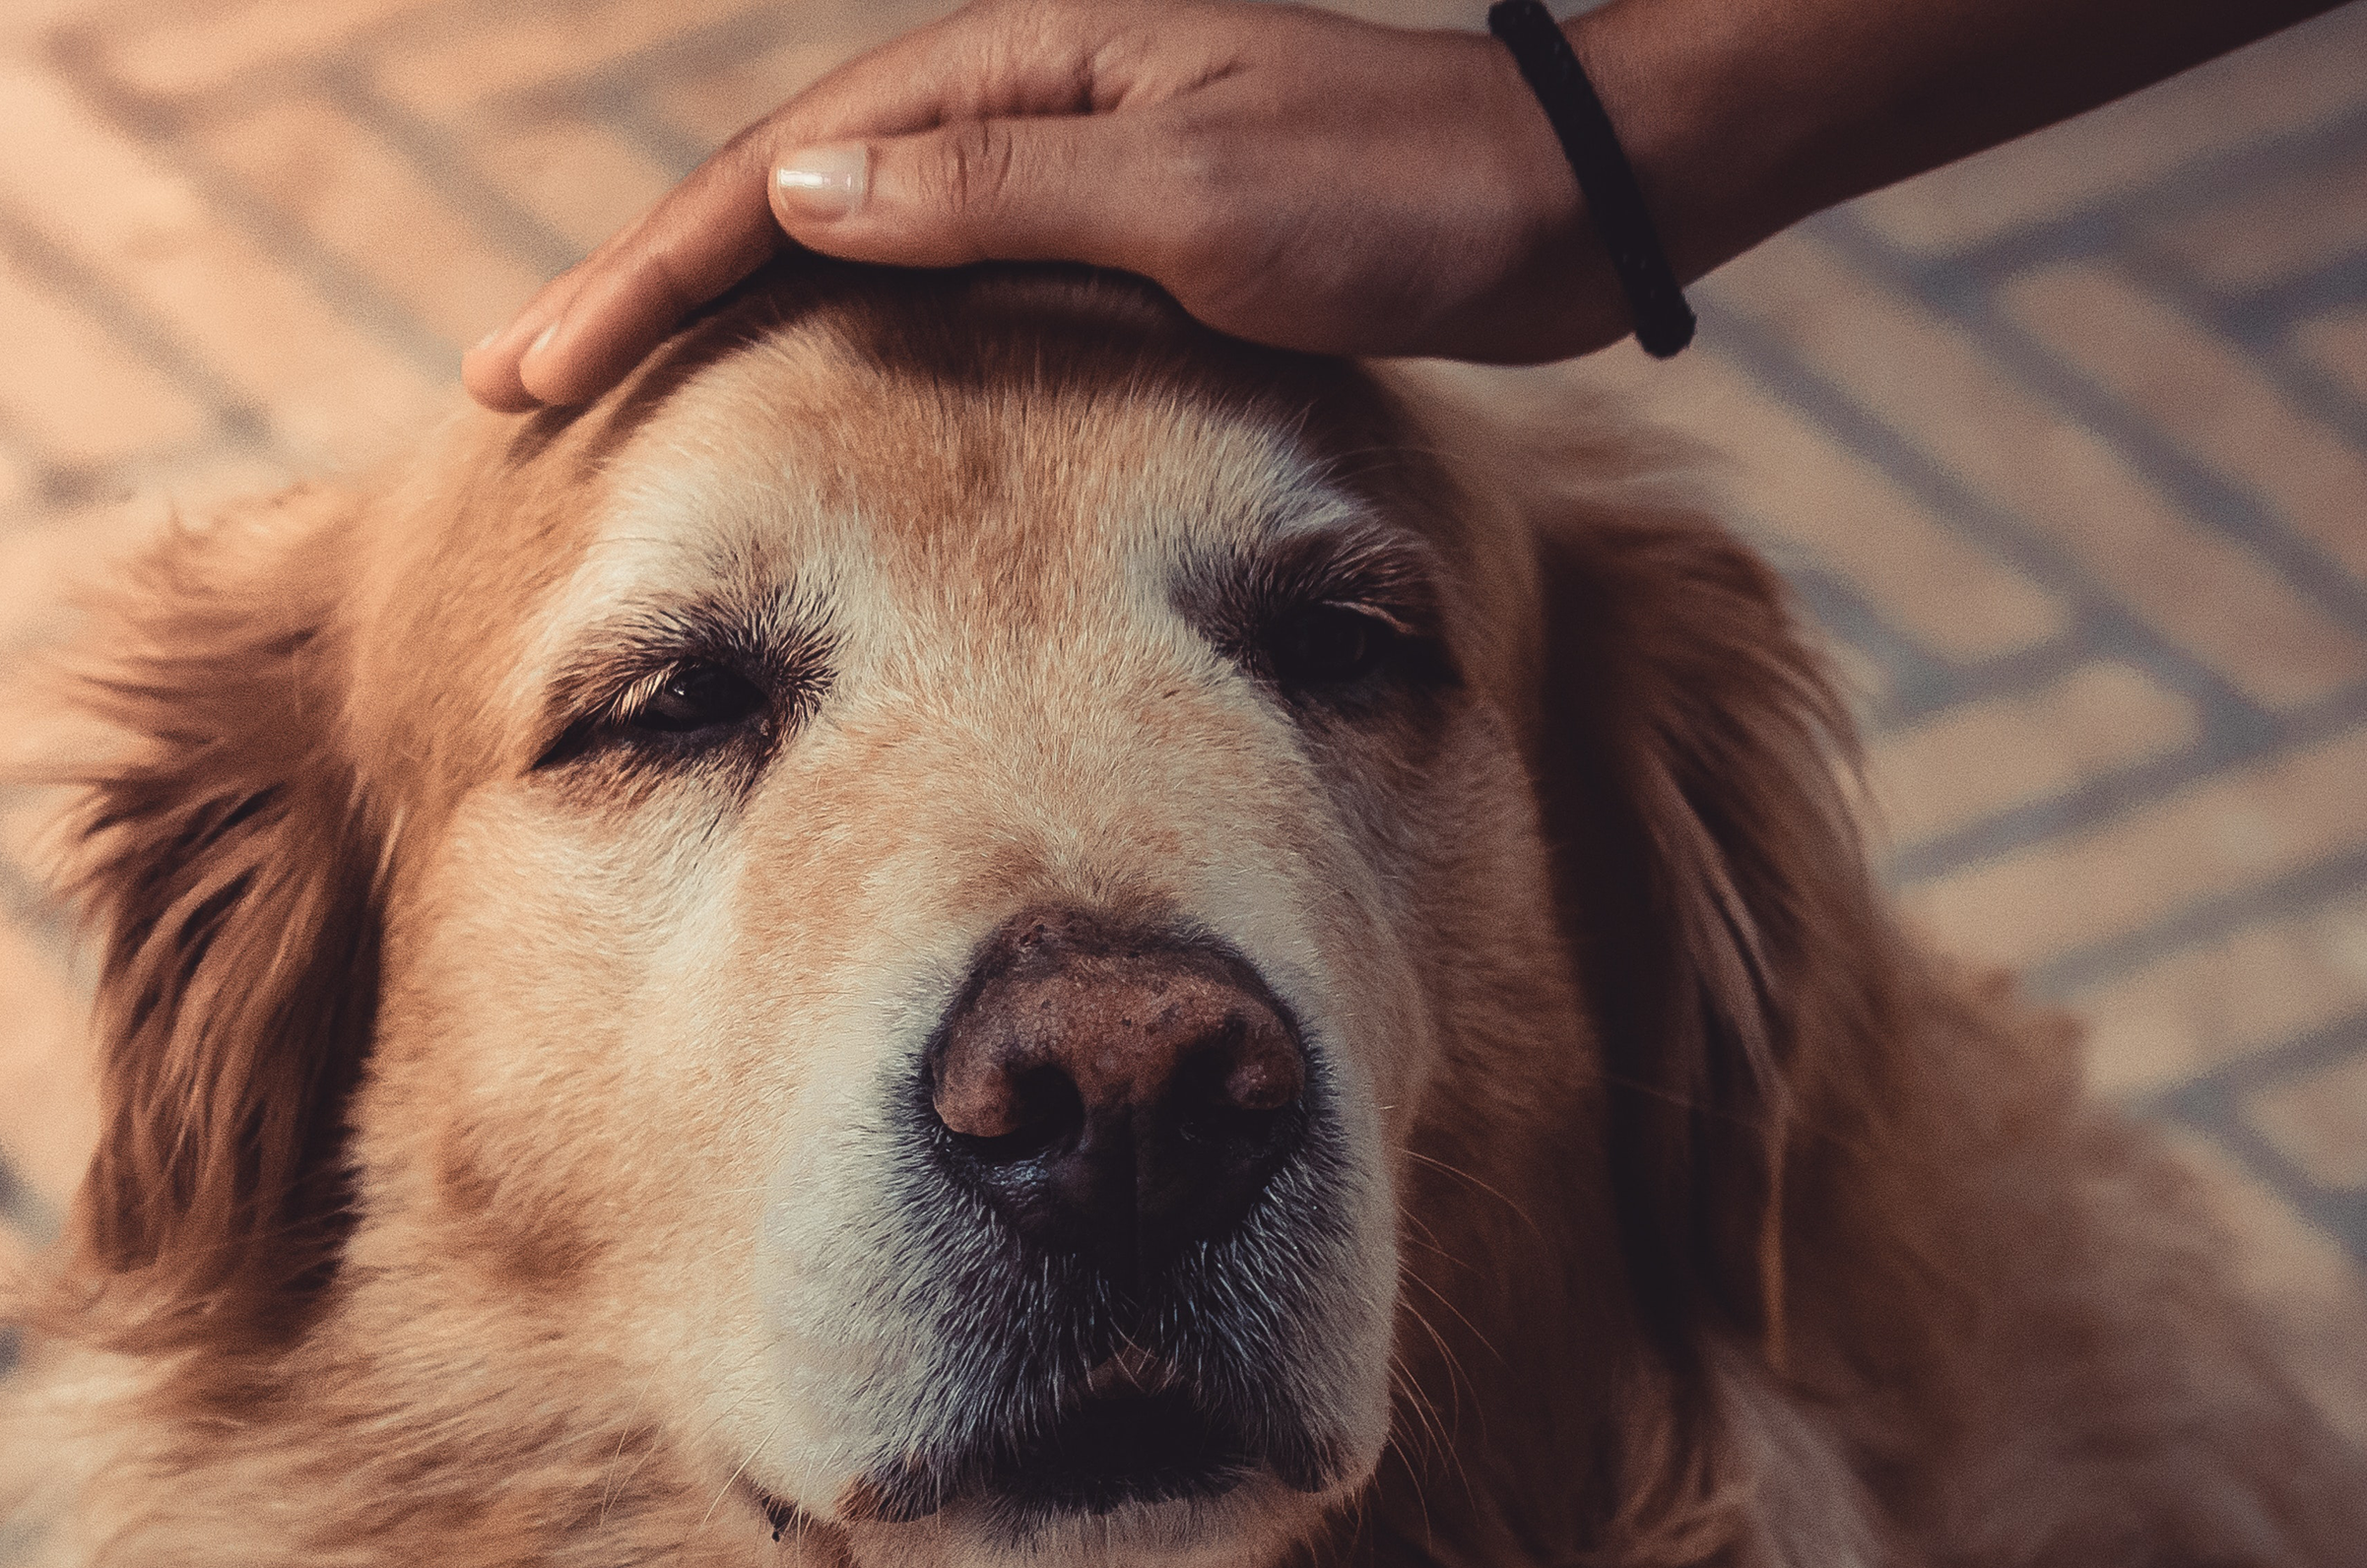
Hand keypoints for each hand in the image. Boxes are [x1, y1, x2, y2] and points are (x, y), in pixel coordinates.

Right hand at [463, 0, 1636, 412]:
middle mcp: (1012, 107)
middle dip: (640, 288)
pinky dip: (835, 327)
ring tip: (612, 383)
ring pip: (839, 240)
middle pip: (777, 200)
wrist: (1545, 200)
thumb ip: (996, 193)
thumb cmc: (1393, 198)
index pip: (776, 182)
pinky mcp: (1103, 230)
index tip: (537, 367)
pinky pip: (927, 279)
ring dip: (718, 309)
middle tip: (514, 383)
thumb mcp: (1194, 197)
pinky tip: (796, 376)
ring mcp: (1053, 165)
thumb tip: (796, 197)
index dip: (644, 275)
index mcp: (1010, 77)